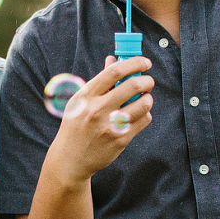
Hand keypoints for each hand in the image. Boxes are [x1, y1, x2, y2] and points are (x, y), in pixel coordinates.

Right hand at [48, 55, 153, 182]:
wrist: (71, 159)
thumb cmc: (76, 126)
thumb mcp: (80, 102)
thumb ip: (99, 81)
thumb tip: (113, 59)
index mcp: (86, 96)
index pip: (114, 72)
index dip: (134, 63)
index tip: (144, 62)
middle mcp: (98, 110)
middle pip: (132, 85)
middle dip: (147, 80)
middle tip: (148, 81)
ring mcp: (110, 126)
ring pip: (143, 104)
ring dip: (148, 98)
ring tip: (144, 98)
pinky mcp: (121, 139)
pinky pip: (144, 120)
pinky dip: (145, 114)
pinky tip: (138, 114)